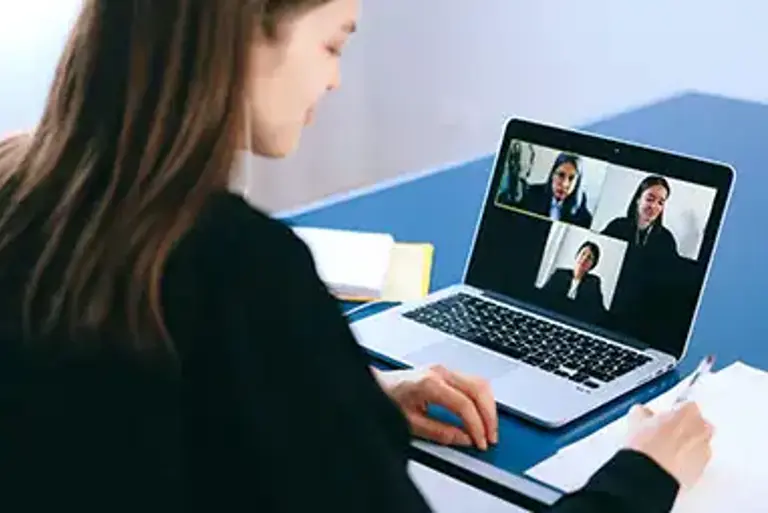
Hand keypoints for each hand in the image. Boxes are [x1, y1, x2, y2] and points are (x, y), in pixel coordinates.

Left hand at [376, 365, 497, 449]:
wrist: (377, 385)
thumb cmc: (388, 399)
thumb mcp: (411, 423)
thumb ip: (440, 432)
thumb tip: (464, 439)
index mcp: (429, 383)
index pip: (464, 404)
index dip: (476, 426)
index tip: (480, 442)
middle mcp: (440, 372)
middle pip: (478, 390)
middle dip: (489, 416)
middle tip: (490, 437)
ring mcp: (444, 369)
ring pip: (480, 383)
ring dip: (489, 407)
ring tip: (489, 428)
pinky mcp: (447, 372)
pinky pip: (473, 382)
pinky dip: (482, 399)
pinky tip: (482, 414)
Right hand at [625, 402, 713, 487]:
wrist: (649, 475)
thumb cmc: (646, 445)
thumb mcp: (635, 421)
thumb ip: (643, 412)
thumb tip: (643, 414)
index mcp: (688, 413)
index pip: (686, 405)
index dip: (674, 411)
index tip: (664, 416)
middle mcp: (701, 430)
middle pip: (698, 424)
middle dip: (686, 427)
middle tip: (667, 432)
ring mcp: (703, 451)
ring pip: (699, 443)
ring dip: (687, 444)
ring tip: (666, 451)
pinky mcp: (701, 470)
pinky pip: (696, 461)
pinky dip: (687, 461)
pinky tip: (669, 463)